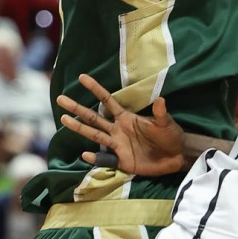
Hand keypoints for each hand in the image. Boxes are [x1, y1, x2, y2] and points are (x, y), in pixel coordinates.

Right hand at [57, 74, 185, 175]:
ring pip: (94, 135)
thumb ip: (161, 113)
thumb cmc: (170, 135)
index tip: (82, 77)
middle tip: (61, 99)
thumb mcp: (166, 123)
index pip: (107, 100)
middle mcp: (117, 130)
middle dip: (77, 108)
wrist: (176, 157)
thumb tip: (161, 100)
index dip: (95, 89)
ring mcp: (118, 145)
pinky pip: (105, 159)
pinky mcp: (121, 161)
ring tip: (64, 120)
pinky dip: (95, 158)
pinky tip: (85, 154)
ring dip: (79, 128)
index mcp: (126, 118)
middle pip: (93, 117)